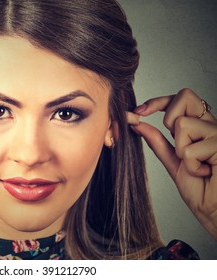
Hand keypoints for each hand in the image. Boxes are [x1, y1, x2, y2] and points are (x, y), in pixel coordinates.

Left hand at [132, 88, 216, 239]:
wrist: (215, 210)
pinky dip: (191, 166)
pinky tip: (206, 172)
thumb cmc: (200, 188)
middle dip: (170, 119)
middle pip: (185, 97)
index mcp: (200, 126)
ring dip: (182, 152)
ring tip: (197, 166)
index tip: (139, 111)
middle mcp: (212, 125)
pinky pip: (190, 150)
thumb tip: (138, 124)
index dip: (158, 101)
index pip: (180, 99)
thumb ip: (157, 141)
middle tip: (180, 146)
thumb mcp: (172, 161)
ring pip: (183, 125)